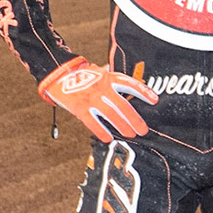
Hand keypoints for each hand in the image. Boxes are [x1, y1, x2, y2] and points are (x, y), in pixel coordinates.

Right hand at [37, 58, 158, 142]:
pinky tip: (109, 138)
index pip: (130, 84)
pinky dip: (102, 131)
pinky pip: (93, 123)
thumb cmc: (81, 75)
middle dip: (135, 119)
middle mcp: (102, 88)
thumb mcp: (99, 73)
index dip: (143, 92)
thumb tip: (130, 90)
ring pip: (111, 115)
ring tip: (130, 135)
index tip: (155, 100)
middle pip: (123, 106)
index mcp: (108, 78)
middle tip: (143, 130)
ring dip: (122, 126)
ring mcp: (91, 98)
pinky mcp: (80, 108)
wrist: (58, 73)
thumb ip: (112, 82)